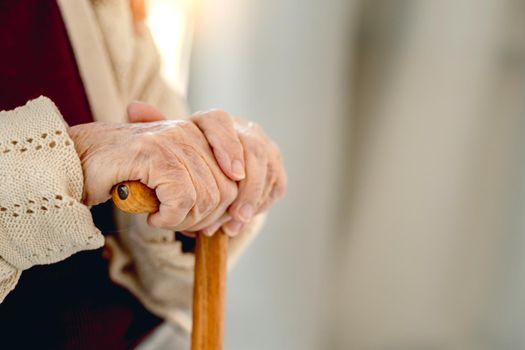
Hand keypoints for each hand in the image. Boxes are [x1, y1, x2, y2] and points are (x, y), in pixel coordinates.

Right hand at [68, 119, 237, 231]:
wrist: (79, 160)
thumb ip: (199, 184)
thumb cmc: (125, 172)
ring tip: (163, 218)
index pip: (242, 165)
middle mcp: (189, 132)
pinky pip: (181, 199)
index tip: (229, 221)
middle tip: (182, 224)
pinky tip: (153, 216)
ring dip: (186, 221)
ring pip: (206, 197)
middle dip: (208, 219)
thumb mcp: (170, 176)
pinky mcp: (154, 154)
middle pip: (227, 190)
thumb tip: (230, 215)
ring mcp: (172, 140)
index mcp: (198, 133)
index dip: (238, 198)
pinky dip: (169, 218)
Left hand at [128, 102, 286, 235]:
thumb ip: (153, 127)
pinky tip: (241, 221)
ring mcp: (264, 147)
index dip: (229, 147)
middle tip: (235, 215)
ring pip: (268, 170)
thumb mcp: (167, 145)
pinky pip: (276, 184)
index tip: (232, 174)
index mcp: (215, 120)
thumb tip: (134, 107)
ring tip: (231, 227)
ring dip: (252, 201)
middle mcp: (244, 129)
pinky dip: (261, 204)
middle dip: (248, 186)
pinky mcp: (275, 167)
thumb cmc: (186, 159)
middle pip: (255, 149)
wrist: (211, 168)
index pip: (222, 123)